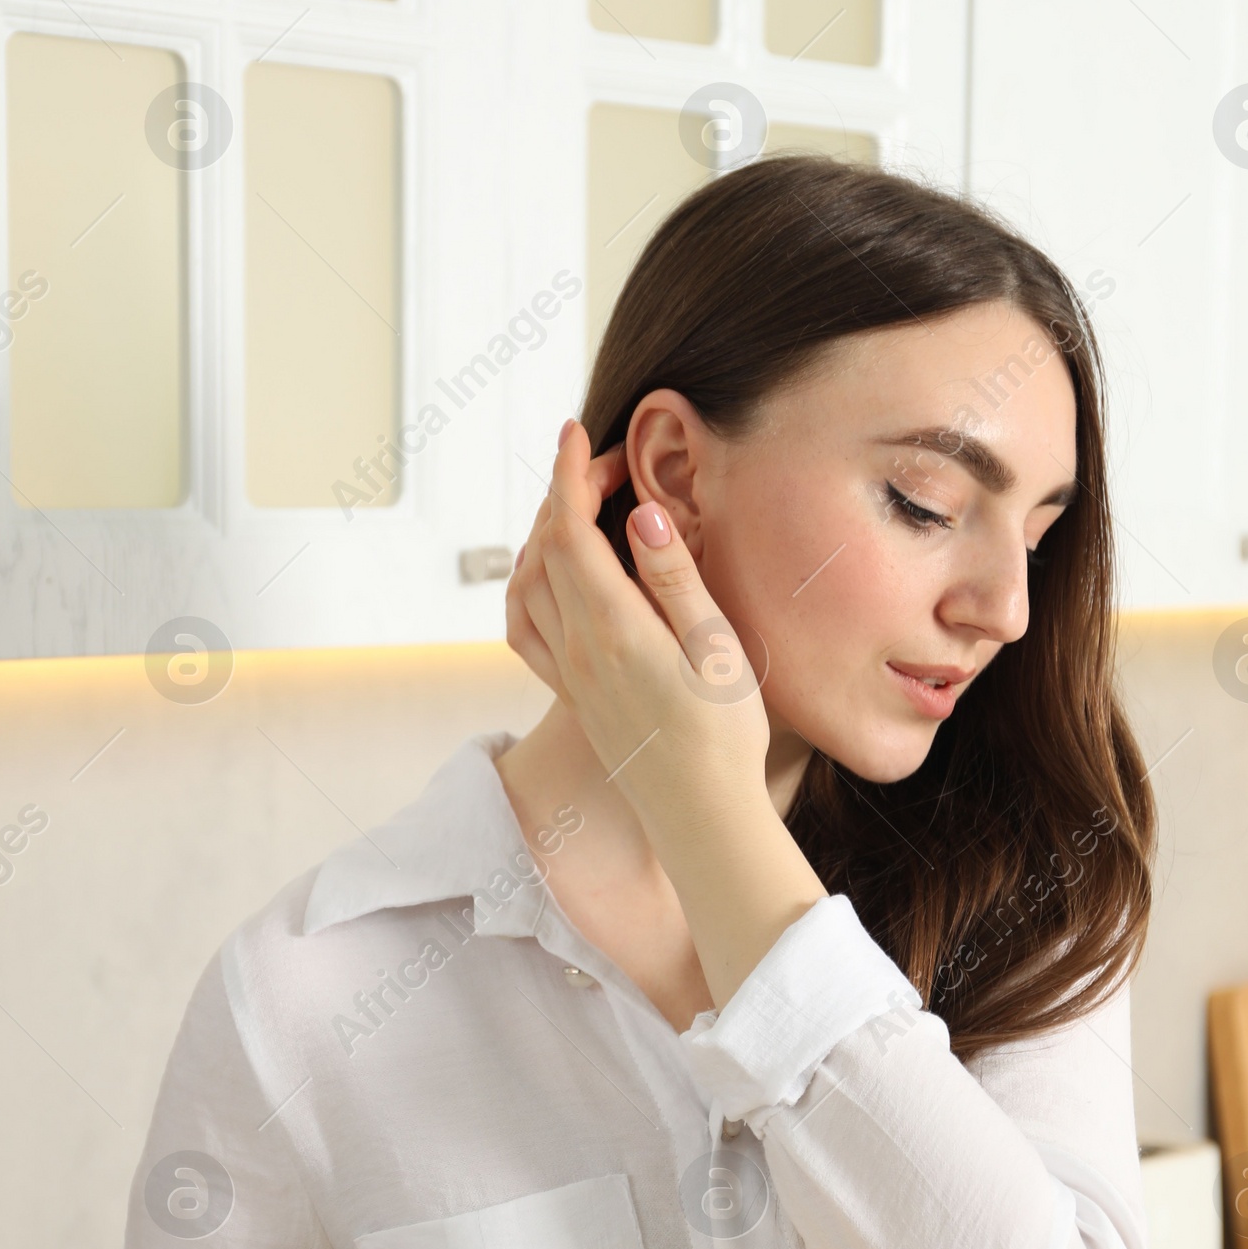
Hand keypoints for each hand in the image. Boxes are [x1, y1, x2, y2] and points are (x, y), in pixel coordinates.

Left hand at [507, 422, 771, 832]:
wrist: (700, 814)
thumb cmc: (724, 734)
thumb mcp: (716, 646)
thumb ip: (675, 576)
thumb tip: (640, 514)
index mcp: (612, 628)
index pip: (568, 530)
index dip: (569, 475)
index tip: (578, 434)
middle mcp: (575, 648)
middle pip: (544, 548)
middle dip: (566, 493)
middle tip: (610, 467)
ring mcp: (566, 673)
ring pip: (527, 583)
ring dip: (544, 535)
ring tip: (583, 507)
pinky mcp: (570, 693)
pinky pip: (523, 627)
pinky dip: (526, 584)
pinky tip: (551, 575)